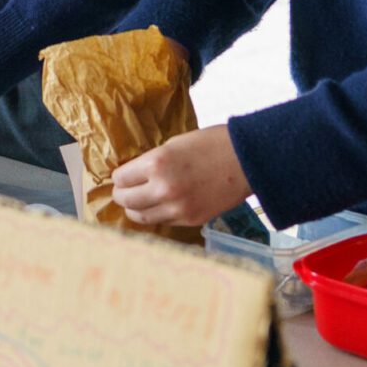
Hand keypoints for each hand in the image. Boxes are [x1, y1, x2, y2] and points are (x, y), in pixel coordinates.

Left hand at [110, 125, 251, 227]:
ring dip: (135, 209)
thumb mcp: (173, 145)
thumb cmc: (211, 144)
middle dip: (122, 194)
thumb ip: (152, 162)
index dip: (119, 177)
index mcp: (156, 164)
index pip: (121, 178)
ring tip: (136, 203)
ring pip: (141, 216)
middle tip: (123, 191)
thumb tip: (135, 174)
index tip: (121, 176)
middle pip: (126, 200)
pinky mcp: (191, 220)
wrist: (247, 160)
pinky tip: (158, 207)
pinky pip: (163, 221)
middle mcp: (163, 188)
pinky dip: (156, 215)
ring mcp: (178, 208)